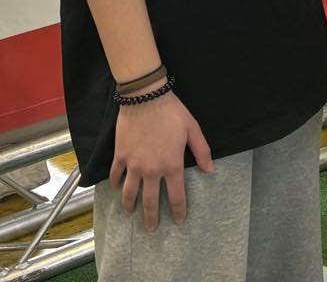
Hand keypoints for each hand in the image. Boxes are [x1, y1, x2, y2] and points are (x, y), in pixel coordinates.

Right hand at [111, 88, 214, 230]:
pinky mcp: (121, 155)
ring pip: (130, 193)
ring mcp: (134, 164)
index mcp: (172, 165)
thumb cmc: (172, 112)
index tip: (179, 221)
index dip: (179, 211)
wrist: (145, 98)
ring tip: (130, 213)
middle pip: (150, 201)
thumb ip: (202, 151)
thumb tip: (210, 170)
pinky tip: (117, 187)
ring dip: (130, 205)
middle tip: (151, 228)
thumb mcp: (193, 129)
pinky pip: (116, 175)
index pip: (176, 196)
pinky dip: (116, 183)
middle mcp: (152, 170)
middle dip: (151, 217)